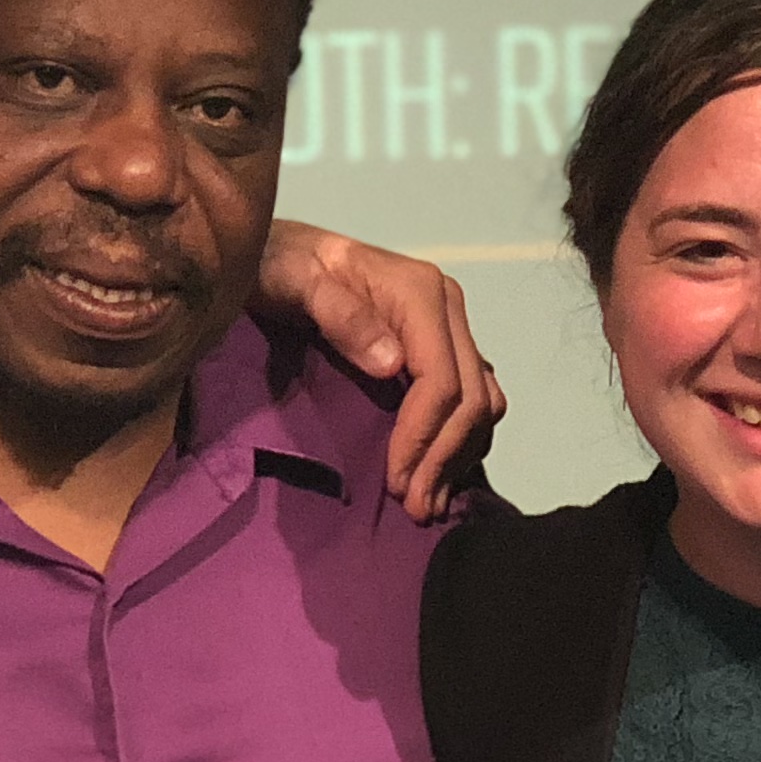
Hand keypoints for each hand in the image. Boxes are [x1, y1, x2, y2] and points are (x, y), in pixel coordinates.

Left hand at [255, 222, 508, 520]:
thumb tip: (393, 365)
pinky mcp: (444, 347)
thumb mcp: (295, 282)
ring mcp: (450, 327)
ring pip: (482, 403)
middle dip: (444, 458)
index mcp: (421, 292)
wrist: (280, 253)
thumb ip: (339, 315)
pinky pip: (472, 400)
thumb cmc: (278, 267)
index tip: (395, 481)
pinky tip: (434, 473)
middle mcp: (447, 307)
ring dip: (458, 457)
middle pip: (471, 397)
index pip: (442, 378)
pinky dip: (460, 441)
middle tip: (413, 508)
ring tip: (424, 503)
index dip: (424, 436)